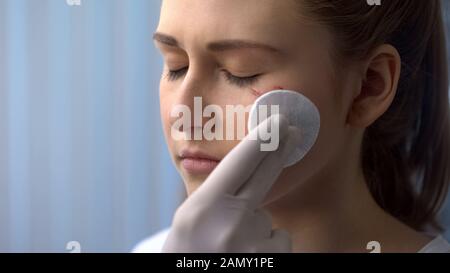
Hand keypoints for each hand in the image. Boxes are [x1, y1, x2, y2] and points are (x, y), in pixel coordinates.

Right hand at [162, 114, 300, 252]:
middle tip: (292, 130)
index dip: (262, 139)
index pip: (239, 163)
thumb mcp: (190, 220)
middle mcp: (229, 223)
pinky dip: (267, 247)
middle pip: (264, 175)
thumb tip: (251, 173)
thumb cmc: (188, 252)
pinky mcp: (272, 259)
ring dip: (257, 229)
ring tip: (231, 250)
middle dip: (278, 150)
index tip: (279, 122)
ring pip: (269, 220)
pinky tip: (245, 258)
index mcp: (202, 208)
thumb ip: (217, 198)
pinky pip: (278, 240)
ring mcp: (253, 245)